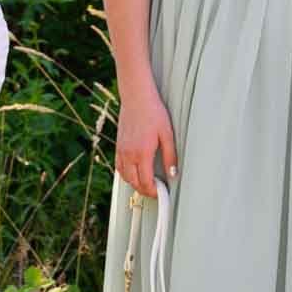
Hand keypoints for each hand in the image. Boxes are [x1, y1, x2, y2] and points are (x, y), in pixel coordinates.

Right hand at [115, 82, 177, 197]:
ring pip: (125, 177)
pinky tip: (135, 173)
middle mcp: (129, 154)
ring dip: (135, 184)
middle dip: (144, 191)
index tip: (161, 194)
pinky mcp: (118, 146)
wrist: (136, 97)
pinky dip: (126, 175)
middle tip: (156, 191)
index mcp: (142, 153)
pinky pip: (119, 167)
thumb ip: (170, 156)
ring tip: (147, 184)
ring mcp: (121, 150)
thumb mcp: (167, 134)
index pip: (145, 181)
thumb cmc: (153, 112)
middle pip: (134, 182)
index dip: (153, 191)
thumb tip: (173, 174)